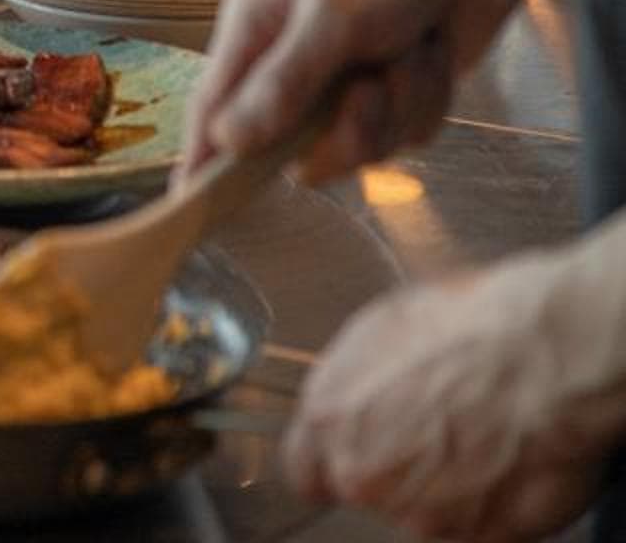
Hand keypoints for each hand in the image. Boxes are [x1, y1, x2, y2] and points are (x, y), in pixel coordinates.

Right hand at [184, 0, 553, 183]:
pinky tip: (430, 54)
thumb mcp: (328, 19)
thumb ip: (279, 84)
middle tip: (368, 97)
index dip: (203, 153)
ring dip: (397, 106)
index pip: (214, 105)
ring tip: (409, 56)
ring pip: (360, 144)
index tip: (189, 201)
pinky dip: (425, 98)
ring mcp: (346, 80)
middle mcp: (294, 59)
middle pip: (297, 143)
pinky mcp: (395, 92)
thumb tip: (225, 140)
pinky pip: (403, 133)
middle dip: (346, 129)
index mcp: (255, 28)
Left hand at [286, 227, 625, 539]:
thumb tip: (356, 397)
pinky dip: (491, 509)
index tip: (355, 455)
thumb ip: (352, 384)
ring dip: (445, 490)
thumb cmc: (469, 328)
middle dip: (393, 469)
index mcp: (328, 419)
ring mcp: (420, 513)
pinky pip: (475, 530)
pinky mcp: (477, 535)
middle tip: (437, 434)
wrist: (544, 355)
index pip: (305, 470)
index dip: (334, 461)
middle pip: (366, 489)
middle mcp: (363, 474)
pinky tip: (508, 466)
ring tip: (482, 442)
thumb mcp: (379, 331)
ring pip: (423, 513)